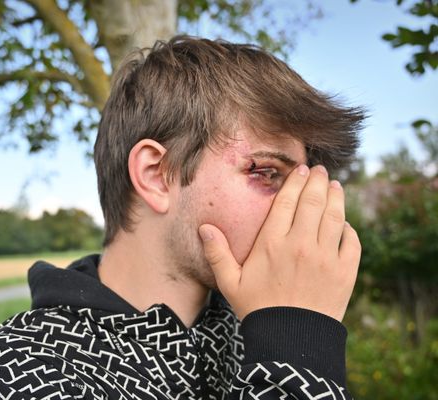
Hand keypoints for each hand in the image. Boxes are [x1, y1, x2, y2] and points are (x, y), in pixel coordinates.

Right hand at [198, 165, 360, 321]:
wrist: (290, 342)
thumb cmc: (257, 309)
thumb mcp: (230, 283)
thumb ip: (217, 253)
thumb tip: (204, 227)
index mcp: (272, 244)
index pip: (287, 202)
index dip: (295, 182)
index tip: (300, 170)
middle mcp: (301, 245)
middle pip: (313, 202)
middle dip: (317, 181)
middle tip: (319, 170)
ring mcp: (325, 257)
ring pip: (335, 216)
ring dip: (336, 196)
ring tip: (334, 185)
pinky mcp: (344, 272)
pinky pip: (351, 242)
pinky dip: (349, 228)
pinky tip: (344, 222)